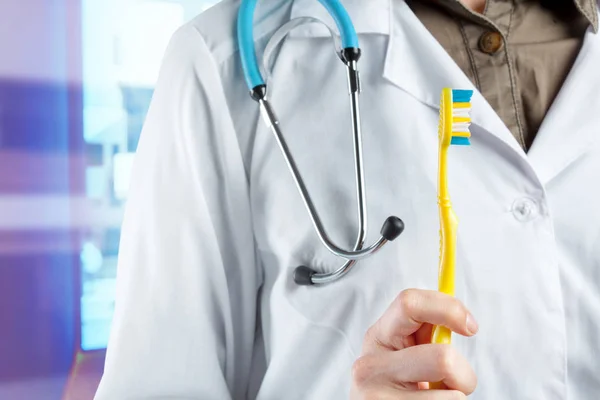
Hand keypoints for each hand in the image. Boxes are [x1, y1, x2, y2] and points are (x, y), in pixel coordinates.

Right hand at [350, 289, 477, 398]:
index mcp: (378, 336)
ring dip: (457, 398)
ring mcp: (376, 394)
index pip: (409, 303)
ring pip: (452, 394)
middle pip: (443, 359)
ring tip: (436, 398)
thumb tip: (462, 316)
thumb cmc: (404, 386)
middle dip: (463, 373)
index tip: (471, 327)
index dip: (448, 309)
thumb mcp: (407, 354)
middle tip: (458, 384)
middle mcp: (370, 364)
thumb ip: (426, 335)